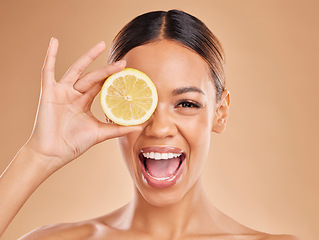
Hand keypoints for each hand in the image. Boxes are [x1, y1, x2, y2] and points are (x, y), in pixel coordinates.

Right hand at [26, 38, 140, 169]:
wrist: (53, 153)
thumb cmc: (73, 143)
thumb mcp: (100, 133)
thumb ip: (119, 128)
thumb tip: (140, 127)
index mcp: (83, 102)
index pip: (101, 86)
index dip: (113, 79)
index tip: (127, 74)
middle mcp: (73, 95)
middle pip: (93, 77)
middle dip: (108, 70)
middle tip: (123, 63)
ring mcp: (61, 92)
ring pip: (76, 70)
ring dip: (88, 57)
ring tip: (101, 45)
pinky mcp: (48, 92)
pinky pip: (48, 71)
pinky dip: (50, 56)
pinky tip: (54, 41)